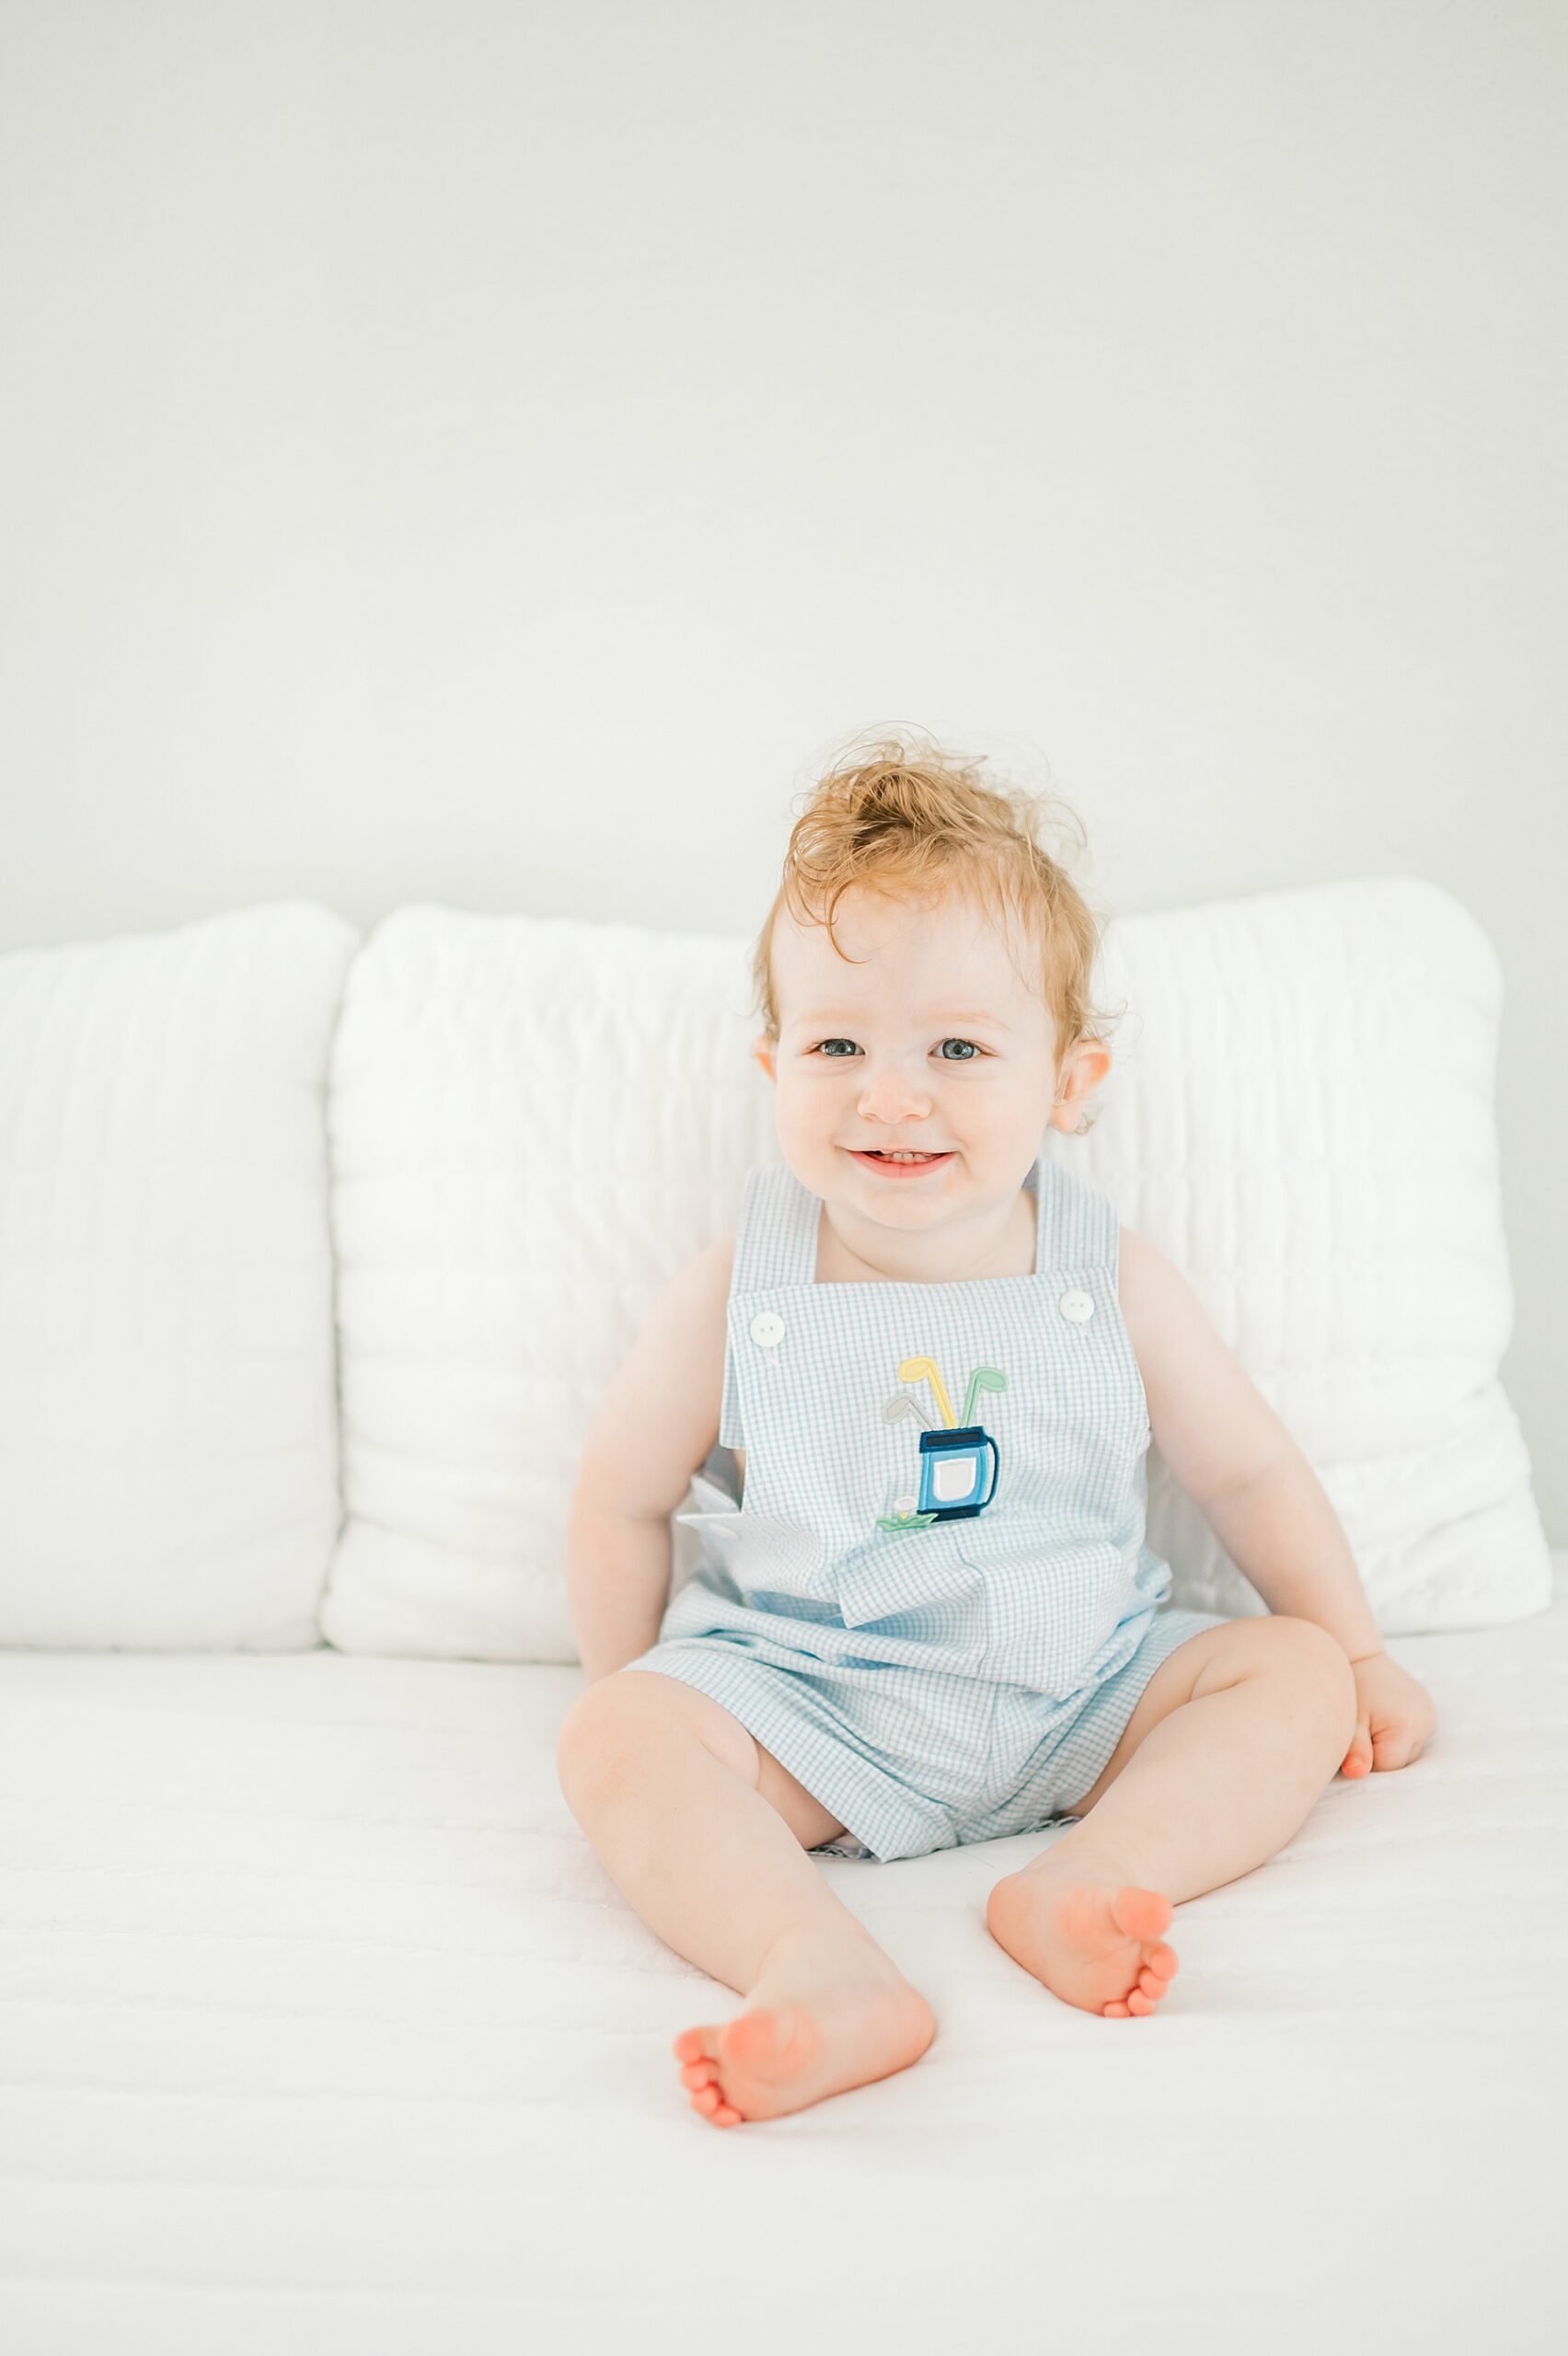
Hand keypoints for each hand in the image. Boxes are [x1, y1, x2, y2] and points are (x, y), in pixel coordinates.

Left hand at [1339, 1650, 1435, 1778]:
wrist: (1360, 1655)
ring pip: (1408, 1752)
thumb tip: (1356, 1774)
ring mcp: (1430, 1716)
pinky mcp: (1428, 1712)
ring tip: (1372, 1723)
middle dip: (1379, 1754)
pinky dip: (1398, 1736)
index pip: (1387, 1766)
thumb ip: (1355, 1749)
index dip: (1366, 1761)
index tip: (1354, 1743)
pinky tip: (1384, 1720)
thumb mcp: (1350, 1720)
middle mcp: (1425, 1723)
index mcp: (1407, 1726)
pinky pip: (1413, 1738)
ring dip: (1390, 1746)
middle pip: (1400, 1762)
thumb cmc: (1352, 1687)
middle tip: (1361, 1731)